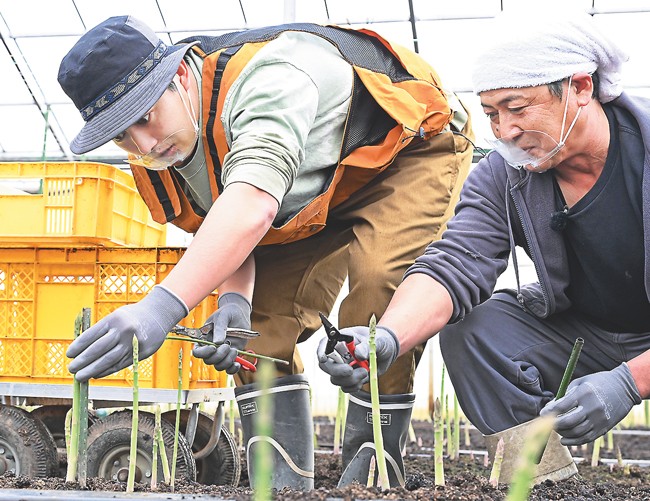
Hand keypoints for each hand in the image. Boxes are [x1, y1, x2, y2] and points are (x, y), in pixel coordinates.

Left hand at [67, 285, 188, 381]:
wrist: (159, 314)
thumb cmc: (133, 315)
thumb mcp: (117, 316)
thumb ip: (103, 331)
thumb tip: (84, 350)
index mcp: (114, 319)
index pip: (91, 335)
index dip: (78, 346)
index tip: (69, 355)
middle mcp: (123, 331)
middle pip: (98, 349)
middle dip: (83, 361)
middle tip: (72, 369)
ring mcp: (133, 343)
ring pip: (109, 360)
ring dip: (92, 370)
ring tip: (81, 376)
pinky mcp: (140, 352)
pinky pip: (120, 364)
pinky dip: (107, 370)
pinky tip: (97, 374)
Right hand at [192, 292, 251, 373]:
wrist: (239, 314)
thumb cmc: (227, 313)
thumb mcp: (222, 317)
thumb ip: (220, 328)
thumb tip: (217, 342)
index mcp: (204, 339)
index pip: (198, 352)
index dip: (204, 353)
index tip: (214, 347)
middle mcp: (211, 349)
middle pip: (209, 361)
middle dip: (219, 356)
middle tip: (228, 345)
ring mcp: (221, 353)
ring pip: (219, 366)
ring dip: (227, 361)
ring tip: (234, 350)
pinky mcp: (231, 356)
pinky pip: (229, 369)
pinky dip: (233, 369)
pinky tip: (238, 363)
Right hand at [317, 325, 399, 392]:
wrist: (387, 352)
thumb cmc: (379, 341)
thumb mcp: (376, 341)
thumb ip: (367, 346)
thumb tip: (358, 354)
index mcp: (340, 340)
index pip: (324, 344)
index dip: (320, 352)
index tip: (324, 358)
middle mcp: (338, 354)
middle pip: (326, 365)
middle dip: (338, 371)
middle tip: (350, 370)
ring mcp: (342, 368)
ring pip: (336, 379)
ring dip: (351, 379)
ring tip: (365, 371)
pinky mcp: (348, 379)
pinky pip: (345, 388)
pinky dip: (355, 386)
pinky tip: (364, 377)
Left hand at [540, 363, 641, 445]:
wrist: (623, 388)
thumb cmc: (597, 383)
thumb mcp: (580, 383)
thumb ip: (565, 396)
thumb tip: (549, 409)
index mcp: (584, 393)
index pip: (562, 406)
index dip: (549, 412)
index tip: (542, 413)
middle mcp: (593, 407)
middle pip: (568, 421)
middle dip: (553, 424)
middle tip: (546, 423)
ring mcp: (600, 419)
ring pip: (576, 432)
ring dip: (562, 433)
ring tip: (556, 429)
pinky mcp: (604, 428)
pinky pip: (586, 438)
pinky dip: (573, 441)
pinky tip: (563, 440)